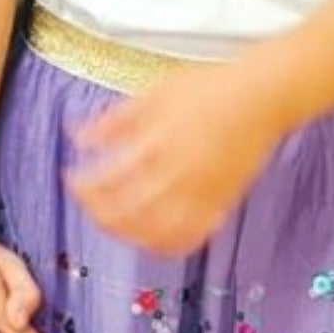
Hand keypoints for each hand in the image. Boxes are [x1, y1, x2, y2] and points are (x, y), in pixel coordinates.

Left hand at [67, 57, 288, 254]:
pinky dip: (166, 244)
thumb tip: (79, 136)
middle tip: (86, 202)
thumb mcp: (154, 93)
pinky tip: (151, 237)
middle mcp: (177, 176)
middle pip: (127, 214)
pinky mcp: (220, 204)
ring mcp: (201, 195)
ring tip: (112, 221)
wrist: (261, 97)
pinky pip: (190, 238)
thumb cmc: (209, 88)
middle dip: (98, 213)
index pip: (108, 180)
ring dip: (127, 233)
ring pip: (156, 234)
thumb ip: (116, 120)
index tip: (71, 179)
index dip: (83, 186)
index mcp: (157, 145)